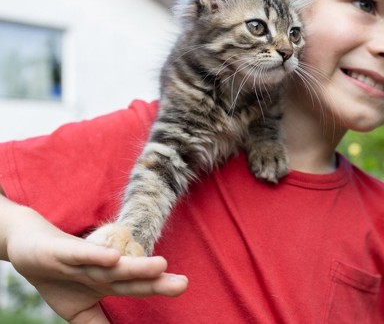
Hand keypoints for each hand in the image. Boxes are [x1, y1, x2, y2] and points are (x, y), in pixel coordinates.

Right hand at [3, 202, 187, 322]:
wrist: (27, 247)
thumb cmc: (59, 276)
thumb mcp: (77, 309)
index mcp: (109, 281)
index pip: (138, 286)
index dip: (159, 287)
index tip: (183, 286)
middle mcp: (103, 268)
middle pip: (132, 275)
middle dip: (157, 279)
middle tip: (183, 283)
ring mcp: (85, 259)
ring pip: (112, 265)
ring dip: (135, 266)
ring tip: (160, 265)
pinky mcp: (65, 251)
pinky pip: (83, 254)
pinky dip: (98, 255)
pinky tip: (115, 257)